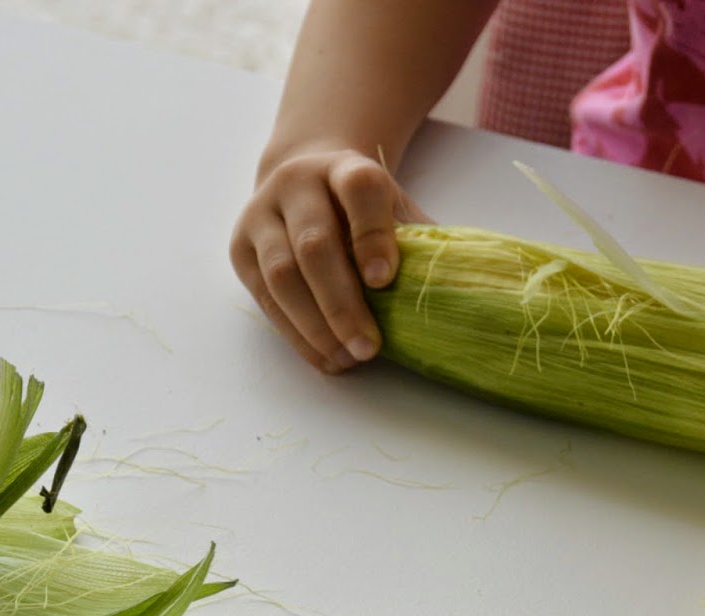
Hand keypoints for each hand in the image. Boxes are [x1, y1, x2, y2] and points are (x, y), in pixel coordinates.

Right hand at [230, 146, 429, 373]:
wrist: (304, 180)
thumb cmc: (363, 209)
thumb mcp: (395, 210)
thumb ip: (419, 242)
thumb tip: (465, 291)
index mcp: (345, 168)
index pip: (359, 192)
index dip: (373, 236)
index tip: (385, 281)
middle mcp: (296, 184)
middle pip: (315, 245)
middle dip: (343, 304)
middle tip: (369, 347)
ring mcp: (261, 214)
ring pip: (282, 275)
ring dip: (316, 326)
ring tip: (348, 359)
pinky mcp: (240, 248)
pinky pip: (265, 298)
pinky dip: (297, 334)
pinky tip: (325, 356)